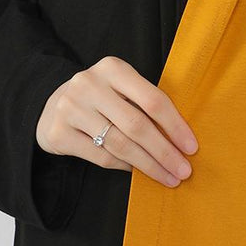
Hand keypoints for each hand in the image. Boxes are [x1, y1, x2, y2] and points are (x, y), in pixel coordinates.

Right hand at [36, 56, 198, 188]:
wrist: (53, 104)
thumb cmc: (102, 98)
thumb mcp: (121, 88)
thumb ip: (146, 104)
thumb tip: (183, 139)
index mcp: (113, 68)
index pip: (152, 99)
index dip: (175, 126)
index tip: (192, 147)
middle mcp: (89, 84)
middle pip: (137, 125)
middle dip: (165, 152)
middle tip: (184, 170)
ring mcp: (71, 108)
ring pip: (120, 145)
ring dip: (148, 166)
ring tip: (167, 177)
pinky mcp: (59, 132)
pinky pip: (101, 156)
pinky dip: (124, 167)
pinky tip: (138, 172)